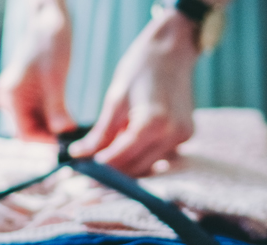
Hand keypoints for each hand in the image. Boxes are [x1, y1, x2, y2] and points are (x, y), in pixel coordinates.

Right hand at [0, 0, 75, 141]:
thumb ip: (57, 109)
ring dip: (54, 128)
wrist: (49, 22)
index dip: (45, 143)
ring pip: (37, 123)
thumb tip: (62, 133)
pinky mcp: (29, 94)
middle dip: (51, 136)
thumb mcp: (55, 80)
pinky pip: (40, 114)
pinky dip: (55, 118)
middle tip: (75, 140)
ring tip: (75, 129)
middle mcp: (9, 99)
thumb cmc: (50, 45)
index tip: (67, 145)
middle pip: (30, 130)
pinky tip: (71, 119)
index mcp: (10, 96)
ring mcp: (18, 96)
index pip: (25, 134)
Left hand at [67, 9, 199, 175]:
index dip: (100, 167)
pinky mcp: (186, 136)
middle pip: (137, 167)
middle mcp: (172, 134)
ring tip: (104, 159)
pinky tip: (126, 147)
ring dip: (127, 166)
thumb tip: (79, 155)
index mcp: (153, 122)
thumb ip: (100, 132)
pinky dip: (141, 156)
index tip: (81, 170)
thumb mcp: (115, 98)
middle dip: (112, 172)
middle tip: (88, 171)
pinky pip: (159, 155)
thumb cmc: (141, 67)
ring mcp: (183, 137)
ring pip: (149, 165)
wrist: (172, 50)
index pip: (122, 157)